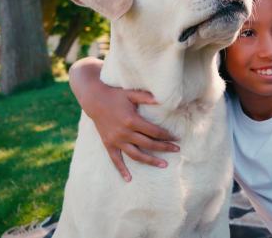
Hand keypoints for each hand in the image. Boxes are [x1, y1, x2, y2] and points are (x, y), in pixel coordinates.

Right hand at [69, 59, 180, 180]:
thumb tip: (163, 100)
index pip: (154, 132)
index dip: (167, 135)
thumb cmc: (115, 95)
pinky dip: (121, 170)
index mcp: (132, 120)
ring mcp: (116, 140)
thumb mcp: (131, 93)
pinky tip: (129, 179)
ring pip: (136, 155)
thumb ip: (147, 97)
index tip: (177, 138)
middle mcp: (124, 133)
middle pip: (148, 144)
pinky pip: (115, 160)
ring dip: (150, 161)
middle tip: (177, 150)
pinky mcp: (108, 144)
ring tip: (163, 165)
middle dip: (164, 148)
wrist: (94, 99)